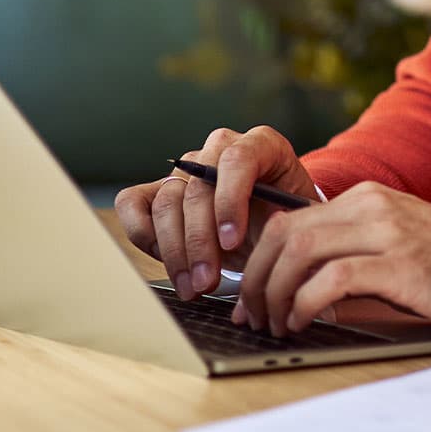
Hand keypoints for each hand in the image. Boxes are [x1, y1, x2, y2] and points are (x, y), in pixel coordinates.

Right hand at [115, 126, 318, 301]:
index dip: (230, 201)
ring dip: (176, 252)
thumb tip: (266, 254)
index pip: (237, 159)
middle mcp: (220, 148)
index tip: (232, 241)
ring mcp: (187, 167)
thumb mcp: (297, 221)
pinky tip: (168, 263)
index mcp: (262, 144)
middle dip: (200, 241)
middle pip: (197, 188)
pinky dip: (143, 234)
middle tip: (208, 282)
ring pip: (167, 202)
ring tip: (193, 287)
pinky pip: (133, 202)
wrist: (272, 224)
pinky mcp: (158, 188)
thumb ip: (285, 227)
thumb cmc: (286, 220)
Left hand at [233, 182, 430, 338]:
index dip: (260, 262)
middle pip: (286, 233)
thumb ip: (351, 261)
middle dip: (257, 279)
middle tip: (252, 318)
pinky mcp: (403, 264)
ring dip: (275, 294)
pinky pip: (333, 278)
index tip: (252, 299)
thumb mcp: (396, 254)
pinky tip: (304, 323)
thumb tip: (297, 295)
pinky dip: (305, 303)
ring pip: (301, 250)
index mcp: (369, 200)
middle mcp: (374, 206)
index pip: (291, 220)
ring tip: (274, 326)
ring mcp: (388, 232)